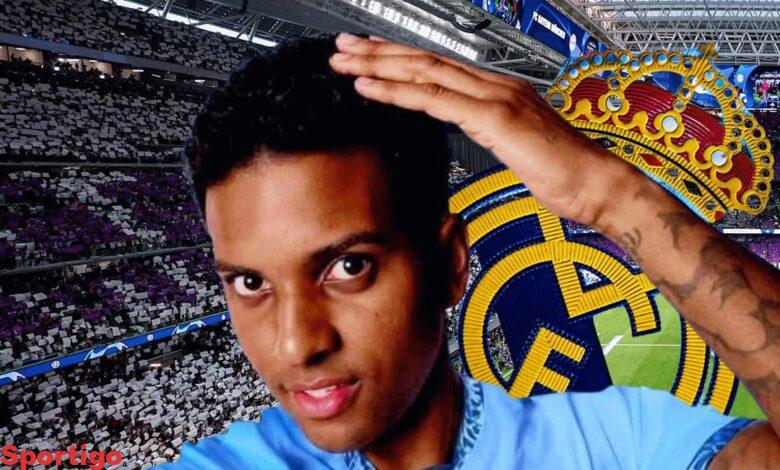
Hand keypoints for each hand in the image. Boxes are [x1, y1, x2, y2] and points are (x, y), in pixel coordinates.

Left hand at [329, 33, 633, 225]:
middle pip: (425, 60)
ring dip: (378, 65)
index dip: (400, 59)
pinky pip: (435, 100)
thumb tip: (467, 129)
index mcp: (499, 90)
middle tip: (342, 46)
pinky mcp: (495, 118)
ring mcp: (495, 97)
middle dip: (379, 52)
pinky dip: (397, 91)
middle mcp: (495, 85)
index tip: (368, 57)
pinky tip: (369, 88)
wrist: (598, 184)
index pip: (439, 67)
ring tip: (343, 61)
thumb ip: (489, 132)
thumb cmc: (563, 173)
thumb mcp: (517, 148)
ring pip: (424, 72)